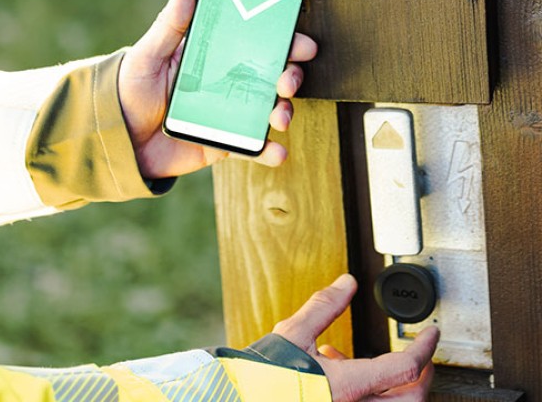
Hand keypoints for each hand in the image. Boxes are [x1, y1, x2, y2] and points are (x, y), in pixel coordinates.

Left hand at [118, 0, 317, 178]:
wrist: (116, 139)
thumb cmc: (129, 88)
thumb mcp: (148, 53)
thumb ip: (171, 23)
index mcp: (211, 53)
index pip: (253, 40)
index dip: (281, 38)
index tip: (299, 40)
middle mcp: (225, 80)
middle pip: (269, 73)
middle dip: (289, 74)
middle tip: (289, 79)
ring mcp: (227, 112)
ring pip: (267, 108)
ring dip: (283, 110)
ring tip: (279, 116)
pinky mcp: (222, 143)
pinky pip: (252, 147)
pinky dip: (269, 151)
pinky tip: (277, 151)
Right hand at [274, 275, 438, 401]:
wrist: (243, 398)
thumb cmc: (265, 376)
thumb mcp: (294, 332)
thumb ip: (324, 306)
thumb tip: (346, 284)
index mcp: (349, 386)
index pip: (405, 368)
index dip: (424, 348)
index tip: (431, 334)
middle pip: (413, 400)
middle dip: (422, 375)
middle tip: (421, 354)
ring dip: (396, 387)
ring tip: (374, 362)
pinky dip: (371, 392)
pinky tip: (343, 370)